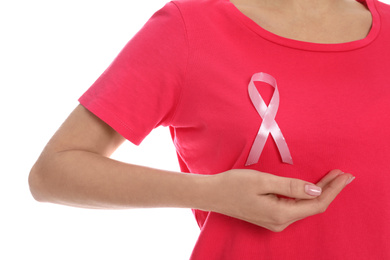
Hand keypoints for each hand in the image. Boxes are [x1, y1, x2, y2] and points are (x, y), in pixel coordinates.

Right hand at [208, 169, 353, 231]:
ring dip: (319, 192)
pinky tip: (311, 187)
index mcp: (280, 213)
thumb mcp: (263, 180)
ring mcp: (275, 221)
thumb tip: (316, 190)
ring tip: (332, 178)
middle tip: (344, 174)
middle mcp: (280, 222)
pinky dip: (306, 196)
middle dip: (330, 190)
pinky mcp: (270, 217)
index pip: (316, 204)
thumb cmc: (234, 184)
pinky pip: (295, 207)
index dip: (333, 190)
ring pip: (305, 207)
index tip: (344, 175)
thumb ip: (290, 186)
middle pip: (313, 207)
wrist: (212, 194)